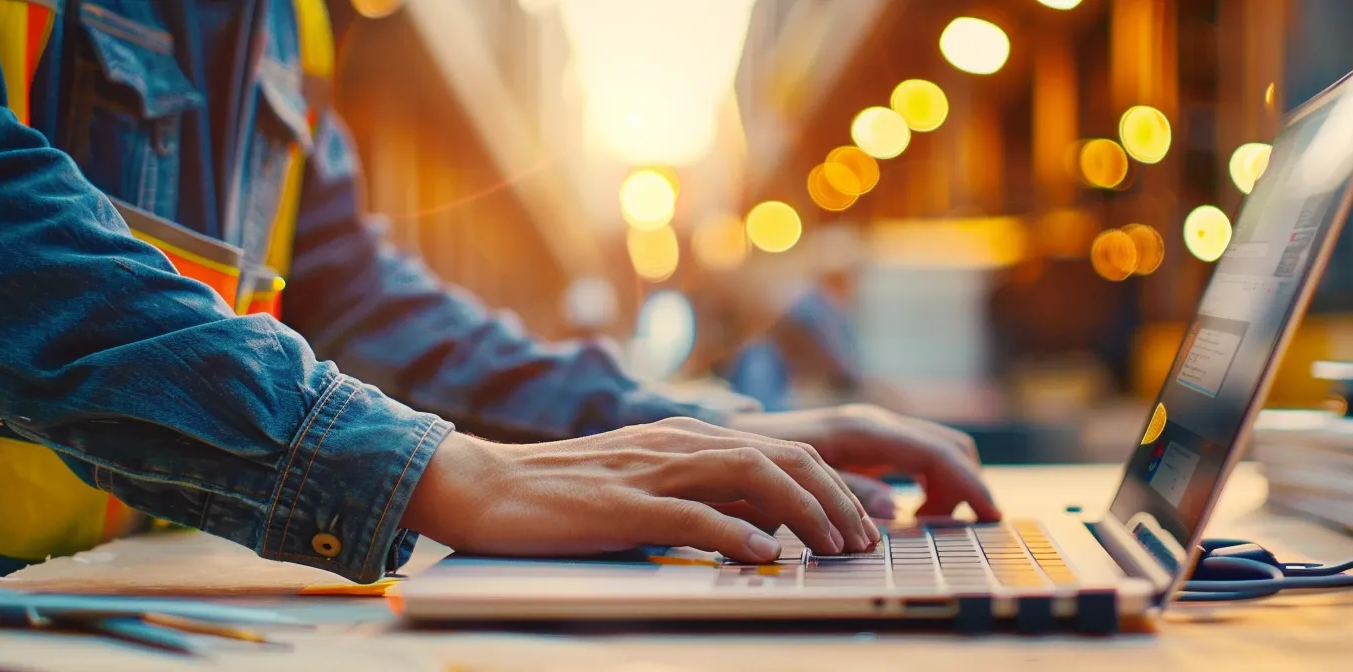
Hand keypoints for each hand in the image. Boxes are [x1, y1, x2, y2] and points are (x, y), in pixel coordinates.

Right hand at [401, 418, 876, 562]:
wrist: (487, 485)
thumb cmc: (564, 496)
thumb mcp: (647, 489)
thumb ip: (703, 499)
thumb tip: (762, 532)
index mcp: (689, 438)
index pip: (784, 452)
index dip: (834, 487)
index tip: (862, 526)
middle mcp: (681, 444)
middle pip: (786, 459)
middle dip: (838, 500)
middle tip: (865, 542)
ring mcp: (654, 471)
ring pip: (754, 477)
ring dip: (806, 514)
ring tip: (833, 548)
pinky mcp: (624, 505)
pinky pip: (694, 514)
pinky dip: (737, 533)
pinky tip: (766, 556)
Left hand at [726, 405, 999, 521]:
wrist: (731, 437)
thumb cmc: (762, 461)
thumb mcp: (801, 481)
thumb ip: (848, 492)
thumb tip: (895, 511)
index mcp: (865, 430)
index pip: (937, 454)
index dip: (969, 485)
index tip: (992, 514)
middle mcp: (878, 422)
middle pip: (951, 447)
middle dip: (966, 486)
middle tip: (956, 529)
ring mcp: (878, 429)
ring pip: (941, 452)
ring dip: (949, 488)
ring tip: (926, 526)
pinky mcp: (874, 441)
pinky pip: (922, 459)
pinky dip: (932, 485)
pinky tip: (911, 515)